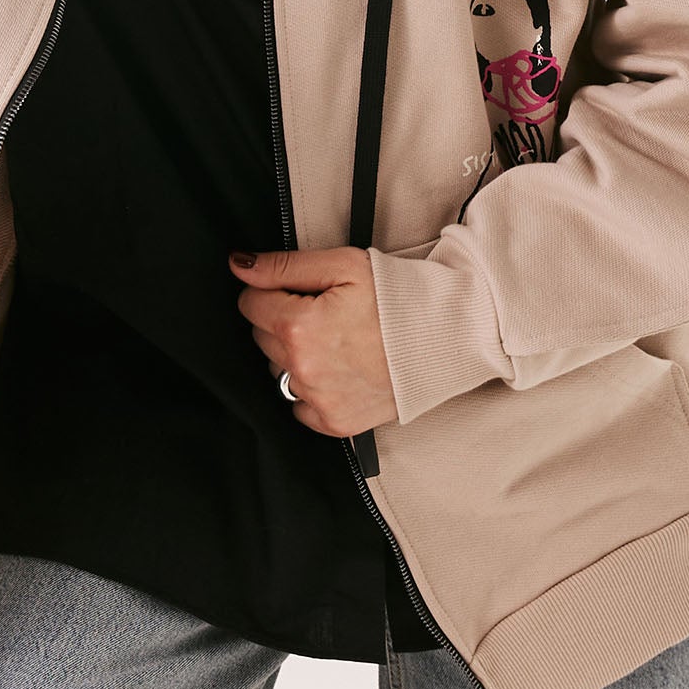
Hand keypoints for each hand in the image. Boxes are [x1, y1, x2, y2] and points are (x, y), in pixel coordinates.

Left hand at [229, 246, 397, 438]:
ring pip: (278, 372)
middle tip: (327, 314)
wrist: (448, 336)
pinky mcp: (334, 422)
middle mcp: (303, 369)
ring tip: (337, 342)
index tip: (303, 291)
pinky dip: (312, 389)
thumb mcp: (343, 265)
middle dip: (284, 322)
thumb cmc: (400, 298)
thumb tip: (240, 265)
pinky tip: (339, 370)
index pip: (250, 304)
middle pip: (262, 338)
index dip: (274, 291)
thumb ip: (284, 266)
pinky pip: (299, 406)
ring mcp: (318, 400)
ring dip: (296, 357)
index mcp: (299, 326)